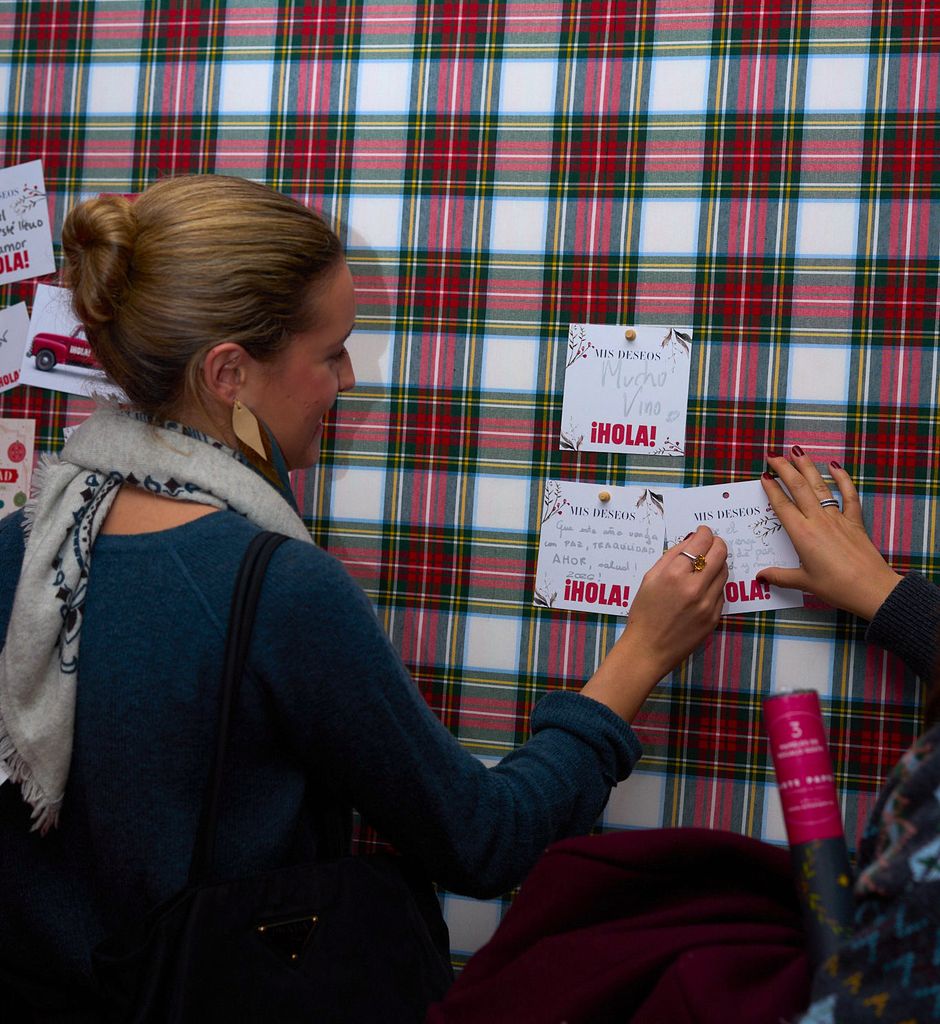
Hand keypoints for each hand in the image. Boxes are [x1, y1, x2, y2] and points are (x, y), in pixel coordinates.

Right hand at [582, 525, 727, 720]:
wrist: (648, 649)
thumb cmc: (644, 612)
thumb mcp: (650, 578)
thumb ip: (671, 556)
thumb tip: (691, 540)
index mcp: (674, 574)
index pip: (701, 542)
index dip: (705, 533)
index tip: (703, 532)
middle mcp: (694, 587)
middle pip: (720, 553)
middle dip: (717, 543)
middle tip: (711, 543)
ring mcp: (708, 603)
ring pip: (724, 572)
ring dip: (718, 564)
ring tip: (705, 566)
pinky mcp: (714, 617)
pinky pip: (721, 592)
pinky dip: (715, 585)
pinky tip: (702, 589)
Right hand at [758, 448, 901, 619]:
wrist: (871, 589)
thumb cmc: (838, 587)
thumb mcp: (804, 582)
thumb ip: (780, 577)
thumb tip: (761, 576)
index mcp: (802, 534)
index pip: (782, 505)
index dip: (771, 489)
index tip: (763, 476)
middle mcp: (818, 520)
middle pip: (798, 487)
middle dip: (784, 469)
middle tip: (773, 456)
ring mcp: (837, 518)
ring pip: (819, 486)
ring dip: (807, 467)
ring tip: (797, 451)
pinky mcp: (854, 521)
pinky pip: (849, 495)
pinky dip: (843, 479)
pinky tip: (836, 467)